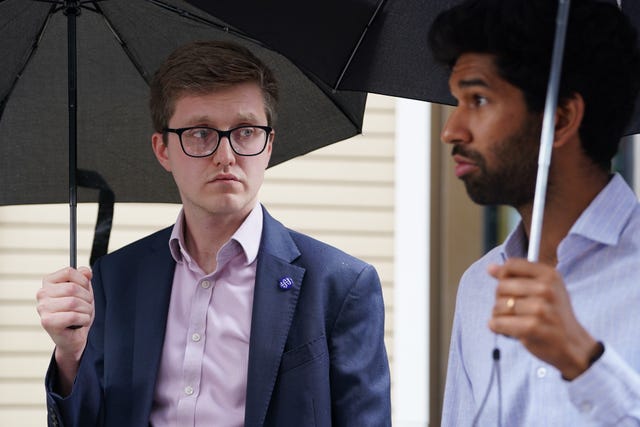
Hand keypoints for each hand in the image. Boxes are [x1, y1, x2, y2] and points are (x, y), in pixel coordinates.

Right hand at [36, 266, 93, 393]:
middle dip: (87, 298)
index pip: (69, 271)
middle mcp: (42, 293)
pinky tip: (81, 322)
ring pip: (73, 302)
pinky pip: (73, 316)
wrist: (75, 337)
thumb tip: (86, 272)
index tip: (85, 289)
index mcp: (49, 282)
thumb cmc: (78, 311)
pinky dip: (84, 319)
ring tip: (84, 315)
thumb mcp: (85, 291)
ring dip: (86, 310)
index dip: (83, 281)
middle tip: (86, 306)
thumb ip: (85, 278)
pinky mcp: (47, 322)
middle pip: (73, 288)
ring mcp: (42, 308)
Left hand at [488, 258, 598, 379]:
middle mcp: (546, 289)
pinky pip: (498, 323)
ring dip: (499, 316)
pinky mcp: (532, 327)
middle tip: (514, 310)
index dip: (503, 277)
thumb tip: (490, 268)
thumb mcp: (543, 289)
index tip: (510, 289)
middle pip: (501, 287)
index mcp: (549, 275)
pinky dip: (497, 327)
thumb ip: (516, 276)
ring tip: (513, 321)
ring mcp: (540, 308)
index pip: (511, 265)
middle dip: (501, 300)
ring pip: (498, 306)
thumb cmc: (553, 315)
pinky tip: (508, 330)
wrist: (573, 345)